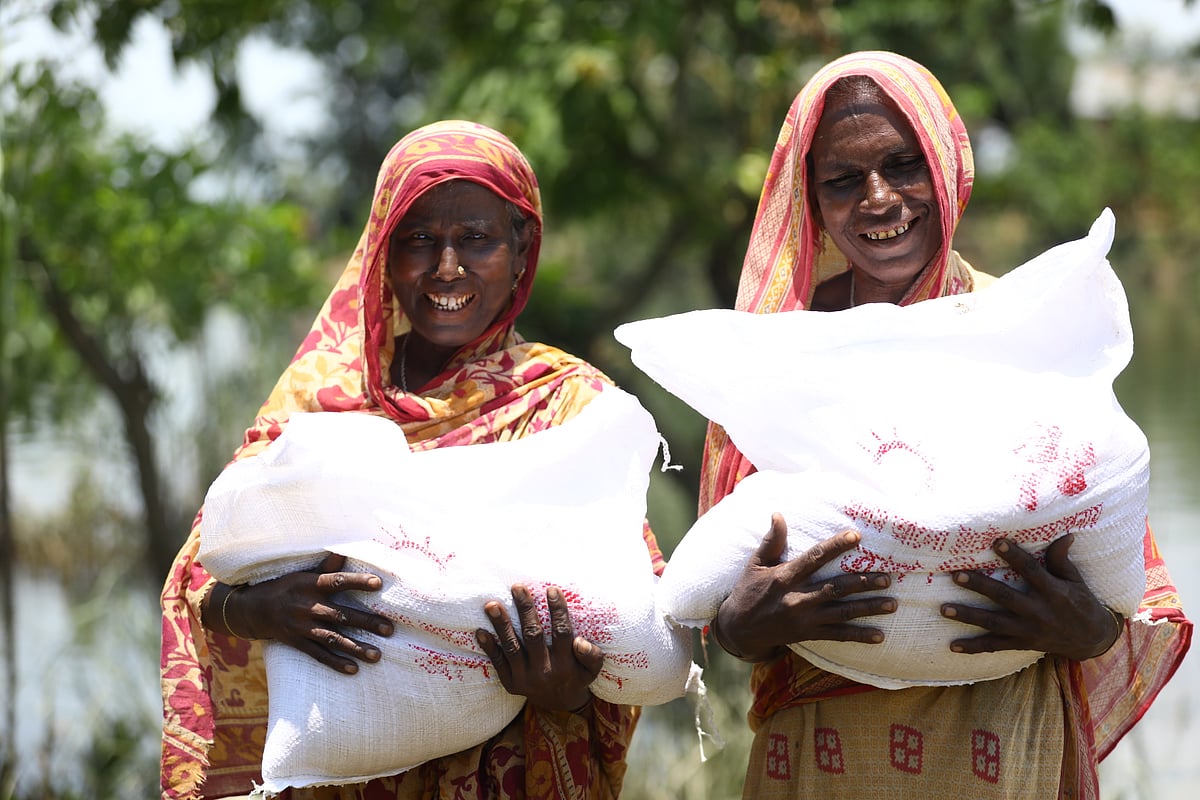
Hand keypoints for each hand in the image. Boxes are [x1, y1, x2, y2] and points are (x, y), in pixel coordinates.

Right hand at [212, 553, 394, 673]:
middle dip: (366, 622)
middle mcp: (307, 606)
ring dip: (355, 647)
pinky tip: (353, 670)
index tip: (378, 583)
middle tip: (389, 629)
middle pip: (340, 615)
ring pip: (332, 638)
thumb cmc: (284, 587)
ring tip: (377, 655)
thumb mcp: (302, 573)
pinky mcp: (297, 643)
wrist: (252, 610)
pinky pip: (318, 655)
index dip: (357, 581)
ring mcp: (302, 627)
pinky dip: (335, 663)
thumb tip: (346, 551)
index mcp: (310, 585)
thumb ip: (326, 567)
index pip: (337, 582)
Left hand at [475, 584, 602, 712]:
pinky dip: (489, 646)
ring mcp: (525, 678)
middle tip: (517, 587)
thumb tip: (579, 641)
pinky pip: (498, 662)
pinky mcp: (510, 683)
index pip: (562, 633)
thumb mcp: (591, 670)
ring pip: (512, 647)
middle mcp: (544, 671)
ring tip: (491, 604)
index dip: (557, 611)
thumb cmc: (576, 677)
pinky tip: (480, 630)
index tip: (552, 590)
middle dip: (525, 609)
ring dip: (501, 625)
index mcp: (565, 664)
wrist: (558, 705)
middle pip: (533, 636)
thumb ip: (592, 656)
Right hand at [714, 512, 894, 661]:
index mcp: (786, 576)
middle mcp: (797, 598)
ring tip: (892, 603)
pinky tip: (879, 636)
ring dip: (868, 608)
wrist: (738, 629)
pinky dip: (859, 636)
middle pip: (836, 588)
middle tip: (887, 577)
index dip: (836, 546)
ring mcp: (804, 618)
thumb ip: (771, 541)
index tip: (856, 536)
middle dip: (863, 582)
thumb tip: (778, 514)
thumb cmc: (747, 592)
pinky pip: (837, 635)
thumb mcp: (755, 564)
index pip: (815, 557)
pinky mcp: (808, 634)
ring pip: (842, 612)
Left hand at [941, 534, 1122, 660]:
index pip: (1031, 571)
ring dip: (967, 615)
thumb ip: (1062, 560)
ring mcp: (1028, 630)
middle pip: (1004, 596)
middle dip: (979, 585)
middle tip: (955, 575)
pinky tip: (952, 645)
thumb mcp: (1076, 580)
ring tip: (944, 608)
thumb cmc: (1082, 603)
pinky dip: (974, 647)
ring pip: (994, 622)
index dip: (1015, 556)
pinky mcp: (1022, 644)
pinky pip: (995, 646)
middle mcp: (1038, 611)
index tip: (997, 542)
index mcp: (1053, 592)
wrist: (1092, 640)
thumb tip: (1065, 535)